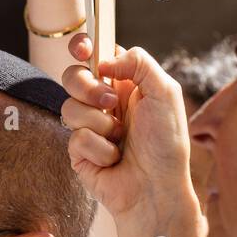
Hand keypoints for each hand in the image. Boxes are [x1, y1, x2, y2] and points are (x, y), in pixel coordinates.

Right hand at [61, 33, 194, 220]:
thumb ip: (139, 63)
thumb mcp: (166, 93)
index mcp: (125, 84)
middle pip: (74, 76)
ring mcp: (89, 126)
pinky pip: (76, 138)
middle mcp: (104, 102)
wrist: (156, 188)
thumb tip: (105, 61)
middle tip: (111, 104)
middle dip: (88, 87)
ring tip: (120, 138)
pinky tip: (114, 158)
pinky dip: (100, 148)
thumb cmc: (166, 144)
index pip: (97, 55)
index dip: (84, 47)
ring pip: (69, 106)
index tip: (83, 49)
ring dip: (99, 124)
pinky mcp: (79, 151)